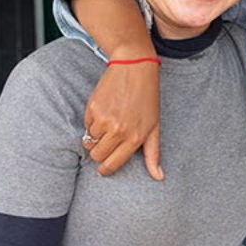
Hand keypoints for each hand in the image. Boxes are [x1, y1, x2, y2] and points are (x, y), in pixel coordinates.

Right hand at [83, 60, 163, 178]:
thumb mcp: (154, 127)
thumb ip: (153, 154)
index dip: (105, 169)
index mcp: (134, 138)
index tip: (102, 169)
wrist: (134, 67)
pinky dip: (92, 122)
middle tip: (105, 144)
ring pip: (90, 141)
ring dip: (96, 136)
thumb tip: (159, 177)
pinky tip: (104, 111)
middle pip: (97, 155)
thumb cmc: (147, 98)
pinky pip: (86, 125)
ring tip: (108, 122)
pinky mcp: (93, 108)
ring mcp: (104, 120)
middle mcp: (118, 131)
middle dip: (99, 153)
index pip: (113, 164)